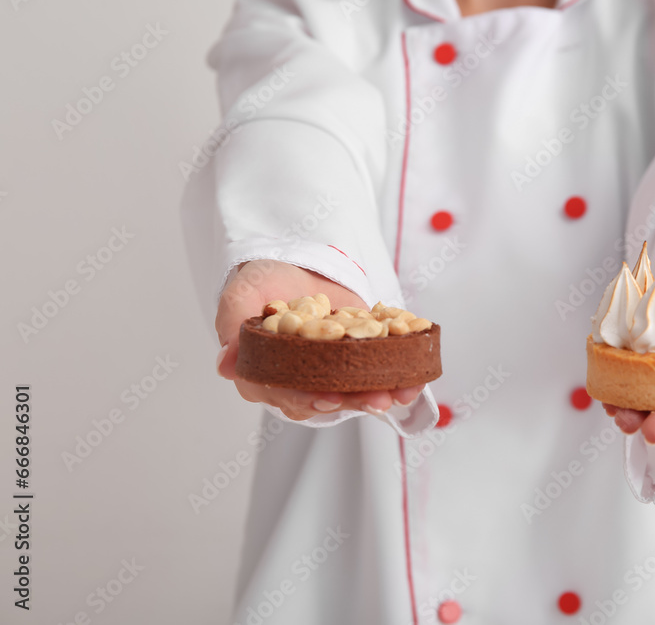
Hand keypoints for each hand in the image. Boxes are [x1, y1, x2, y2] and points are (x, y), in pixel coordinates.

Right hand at [214, 260, 421, 420]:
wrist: (297, 266)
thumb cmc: (263, 283)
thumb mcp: (242, 294)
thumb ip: (233, 326)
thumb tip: (226, 364)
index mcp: (264, 375)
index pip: (282, 395)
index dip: (304, 399)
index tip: (327, 398)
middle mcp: (297, 383)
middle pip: (323, 401)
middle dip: (352, 402)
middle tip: (376, 399)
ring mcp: (330, 376)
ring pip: (352, 395)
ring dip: (378, 397)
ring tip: (400, 394)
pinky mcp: (357, 364)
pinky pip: (377, 378)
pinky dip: (397, 382)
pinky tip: (414, 382)